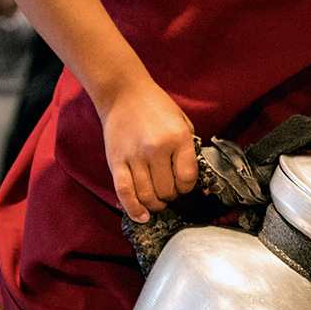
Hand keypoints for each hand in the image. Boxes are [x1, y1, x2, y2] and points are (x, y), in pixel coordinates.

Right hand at [101, 79, 196, 220]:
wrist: (124, 93)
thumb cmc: (157, 107)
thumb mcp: (183, 123)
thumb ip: (189, 149)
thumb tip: (194, 179)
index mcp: (178, 138)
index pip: (188, 178)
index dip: (187, 187)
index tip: (183, 185)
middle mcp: (157, 149)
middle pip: (167, 191)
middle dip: (171, 196)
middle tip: (169, 191)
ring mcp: (135, 157)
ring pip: (147, 196)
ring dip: (154, 204)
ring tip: (157, 201)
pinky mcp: (116, 162)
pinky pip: (125, 192)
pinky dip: (133, 209)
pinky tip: (142, 216)